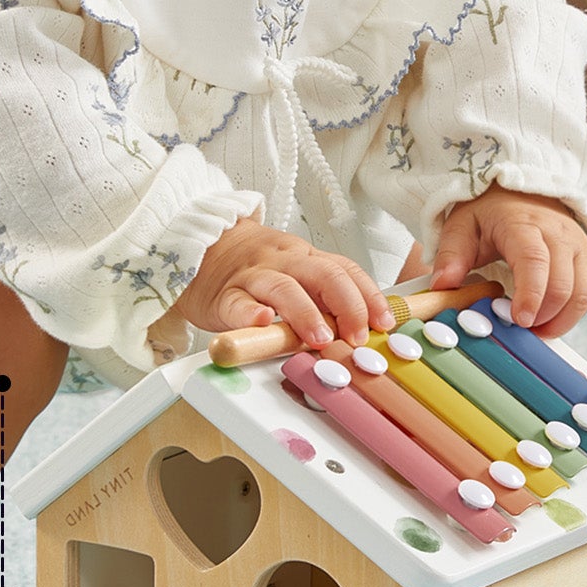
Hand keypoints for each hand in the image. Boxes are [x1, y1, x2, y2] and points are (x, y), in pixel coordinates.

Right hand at [176, 218, 393, 347]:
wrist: (202, 247)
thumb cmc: (257, 268)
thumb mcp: (297, 273)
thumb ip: (326, 296)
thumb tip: (367, 327)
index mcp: (307, 258)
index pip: (346, 270)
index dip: (369, 296)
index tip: (384, 322)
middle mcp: (285, 263)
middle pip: (324, 275)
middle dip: (347, 306)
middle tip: (356, 336)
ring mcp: (254, 277)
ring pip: (283, 288)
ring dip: (306, 314)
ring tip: (320, 339)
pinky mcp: (224, 295)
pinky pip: (237, 302)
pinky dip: (249, 313)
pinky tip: (260, 322)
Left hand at [432, 186, 586, 335]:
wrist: (523, 193)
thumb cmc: (490, 212)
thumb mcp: (462, 226)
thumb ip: (451, 255)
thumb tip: (442, 285)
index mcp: (523, 224)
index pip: (534, 261)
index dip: (531, 294)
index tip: (519, 320)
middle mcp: (558, 234)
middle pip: (562, 284)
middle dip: (543, 317)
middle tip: (517, 331)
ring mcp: (577, 246)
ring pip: (580, 294)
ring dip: (558, 321)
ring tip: (532, 332)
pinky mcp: (585, 258)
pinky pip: (585, 295)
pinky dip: (568, 316)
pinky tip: (546, 322)